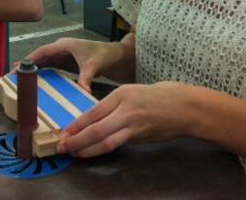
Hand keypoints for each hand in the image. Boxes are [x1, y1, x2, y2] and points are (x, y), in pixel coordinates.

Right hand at [18, 38, 125, 92]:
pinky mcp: (66, 62)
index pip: (42, 52)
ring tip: (20, 80)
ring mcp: (63, 55)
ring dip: (33, 70)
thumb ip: (86, 77)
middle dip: (27, 66)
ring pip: (44, 62)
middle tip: (12, 77)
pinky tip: (36, 82)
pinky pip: (51, 67)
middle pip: (39, 57)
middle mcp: (61, 48)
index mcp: (64, 45)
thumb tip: (83, 91)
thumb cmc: (105, 55)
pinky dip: (42, 73)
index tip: (17, 68)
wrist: (116, 56)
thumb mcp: (93, 66)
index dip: (28, 60)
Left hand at [57, 82, 196, 156]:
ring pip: (105, 140)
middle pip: (95, 128)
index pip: (93, 111)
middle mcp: (125, 108)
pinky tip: (93, 152)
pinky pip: (117, 144)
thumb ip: (114, 104)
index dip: (76, 124)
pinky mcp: (140, 136)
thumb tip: (93, 118)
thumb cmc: (157, 96)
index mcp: (121, 93)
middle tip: (62, 146)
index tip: (64, 132)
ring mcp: (133, 124)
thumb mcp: (132, 91)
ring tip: (73, 152)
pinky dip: (102, 149)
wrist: (184, 106)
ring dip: (86, 149)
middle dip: (76, 139)